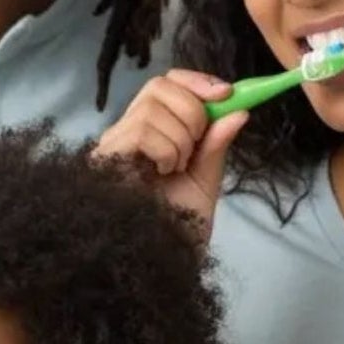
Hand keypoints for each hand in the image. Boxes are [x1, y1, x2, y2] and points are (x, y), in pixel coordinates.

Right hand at [94, 69, 247, 238]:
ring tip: (176, 169)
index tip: (225, 93)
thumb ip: (217, 145)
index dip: (196, 81)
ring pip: (152, 108)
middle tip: (196, 147)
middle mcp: (127, 133)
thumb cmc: (180, 226)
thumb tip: (239, 110)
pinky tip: (161, 174)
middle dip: (193, 111)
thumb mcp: (205, 179)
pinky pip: (141, 131)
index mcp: (151, 132)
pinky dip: (164, 150)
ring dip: (180, 138)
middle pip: (158, 85)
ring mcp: (113, 146)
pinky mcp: (104, 159)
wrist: (164, 262)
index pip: (166, 83)